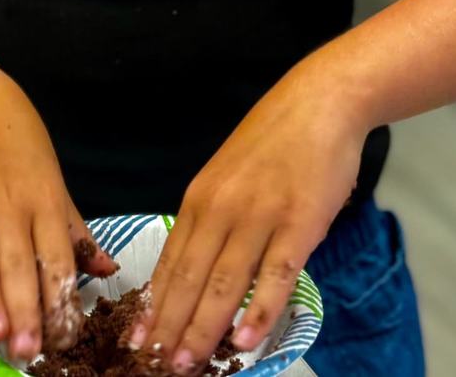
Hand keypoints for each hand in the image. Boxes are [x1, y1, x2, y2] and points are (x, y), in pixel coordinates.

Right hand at [0, 62, 116, 358]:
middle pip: (17, 259)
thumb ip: (73, 229)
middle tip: (29, 350)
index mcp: (45, 197)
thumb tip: (105, 271)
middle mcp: (8, 200)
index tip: (64, 338)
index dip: (60, 296)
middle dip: (25, 306)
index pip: (56, 254)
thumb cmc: (18, 143)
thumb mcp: (52, 178)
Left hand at [130, 77, 366, 374]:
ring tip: (188, 365)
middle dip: (171, 326)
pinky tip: (245, 340)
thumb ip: (212, 216)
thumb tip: (197, 266)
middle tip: (155, 366)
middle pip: (190, 278)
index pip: (171, 261)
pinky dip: (258, 311)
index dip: (154, 304)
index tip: (138, 338)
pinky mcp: (299, 222)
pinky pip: (275, 275)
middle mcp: (223, 208)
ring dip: (205, 329)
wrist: (317, 104)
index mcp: (200, 197)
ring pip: (225, 283)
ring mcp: (261, 216)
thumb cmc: (273, 141)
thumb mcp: (226, 174)